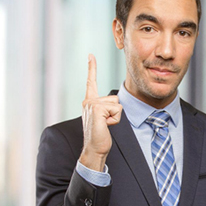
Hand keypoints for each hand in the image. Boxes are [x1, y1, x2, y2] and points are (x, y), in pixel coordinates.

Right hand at [80, 54, 122, 171]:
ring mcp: (92, 104)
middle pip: (115, 98)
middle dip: (115, 112)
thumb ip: (105, 108)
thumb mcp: (102, 119)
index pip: (91, 82)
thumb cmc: (100, 137)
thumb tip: (115, 104)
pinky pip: (117, 110)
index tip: (91, 55)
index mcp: (89, 102)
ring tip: (105, 126)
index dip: (92, 68)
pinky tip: (105, 126)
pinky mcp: (97, 109)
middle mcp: (88, 101)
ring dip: (115, 117)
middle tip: (104, 124)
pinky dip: (115, 120)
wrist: (94, 149)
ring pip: (117, 104)